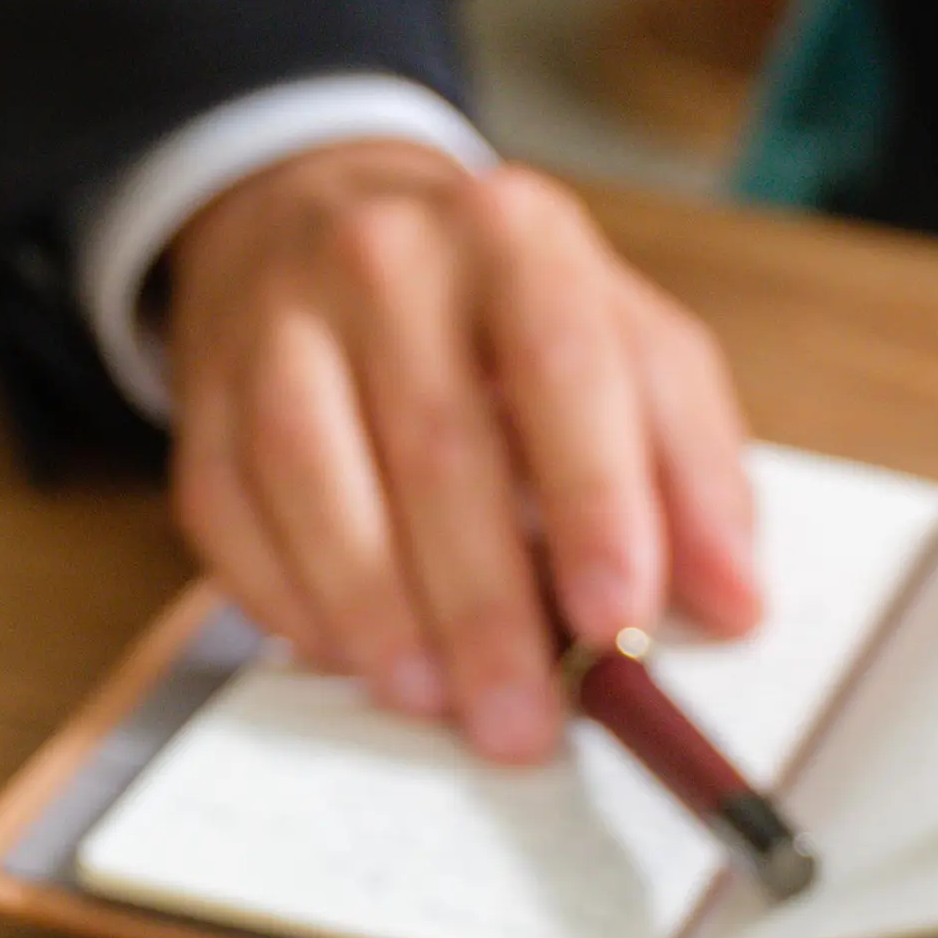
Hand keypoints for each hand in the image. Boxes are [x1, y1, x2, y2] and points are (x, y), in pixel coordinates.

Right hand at [158, 138, 766, 761]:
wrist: (324, 217)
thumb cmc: (503, 311)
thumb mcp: (628, 344)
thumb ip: (692, 466)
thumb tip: (734, 602)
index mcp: (519, 236)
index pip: (565, 366)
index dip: (595, 501)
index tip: (616, 619)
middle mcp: (388, 260)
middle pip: (437, 445)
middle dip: (486, 607)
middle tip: (524, 721)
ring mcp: (278, 324)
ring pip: (315, 481)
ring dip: (380, 616)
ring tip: (435, 702)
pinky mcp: (203, 398)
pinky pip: (233, 515)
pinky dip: (293, 604)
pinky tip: (354, 658)